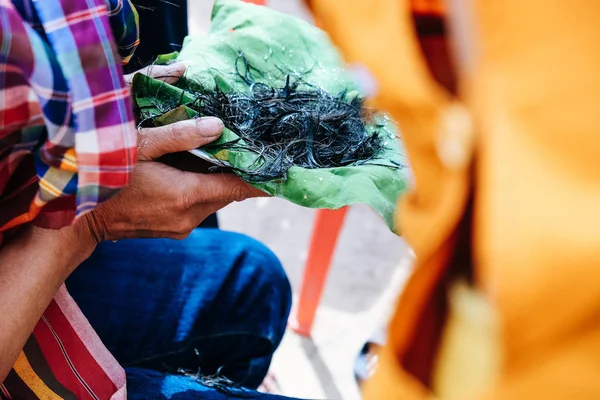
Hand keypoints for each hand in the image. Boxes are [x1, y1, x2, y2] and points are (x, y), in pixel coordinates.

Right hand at [83, 65, 264, 241]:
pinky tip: (192, 172)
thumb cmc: (106, 176)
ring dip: (218, 180)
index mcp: (187, 196)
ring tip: (220, 155)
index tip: (282, 167)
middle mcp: (190, 217)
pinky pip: (199, 206)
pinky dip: (203, 189)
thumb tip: (219, 125)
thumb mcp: (141, 146)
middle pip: (228, 192)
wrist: (79, 220)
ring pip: (214, 199)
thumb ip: (181, 134)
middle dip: (237, 172)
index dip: (262, 177)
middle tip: (248, 148)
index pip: (239, 187)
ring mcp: (181, 227)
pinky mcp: (173, 230)